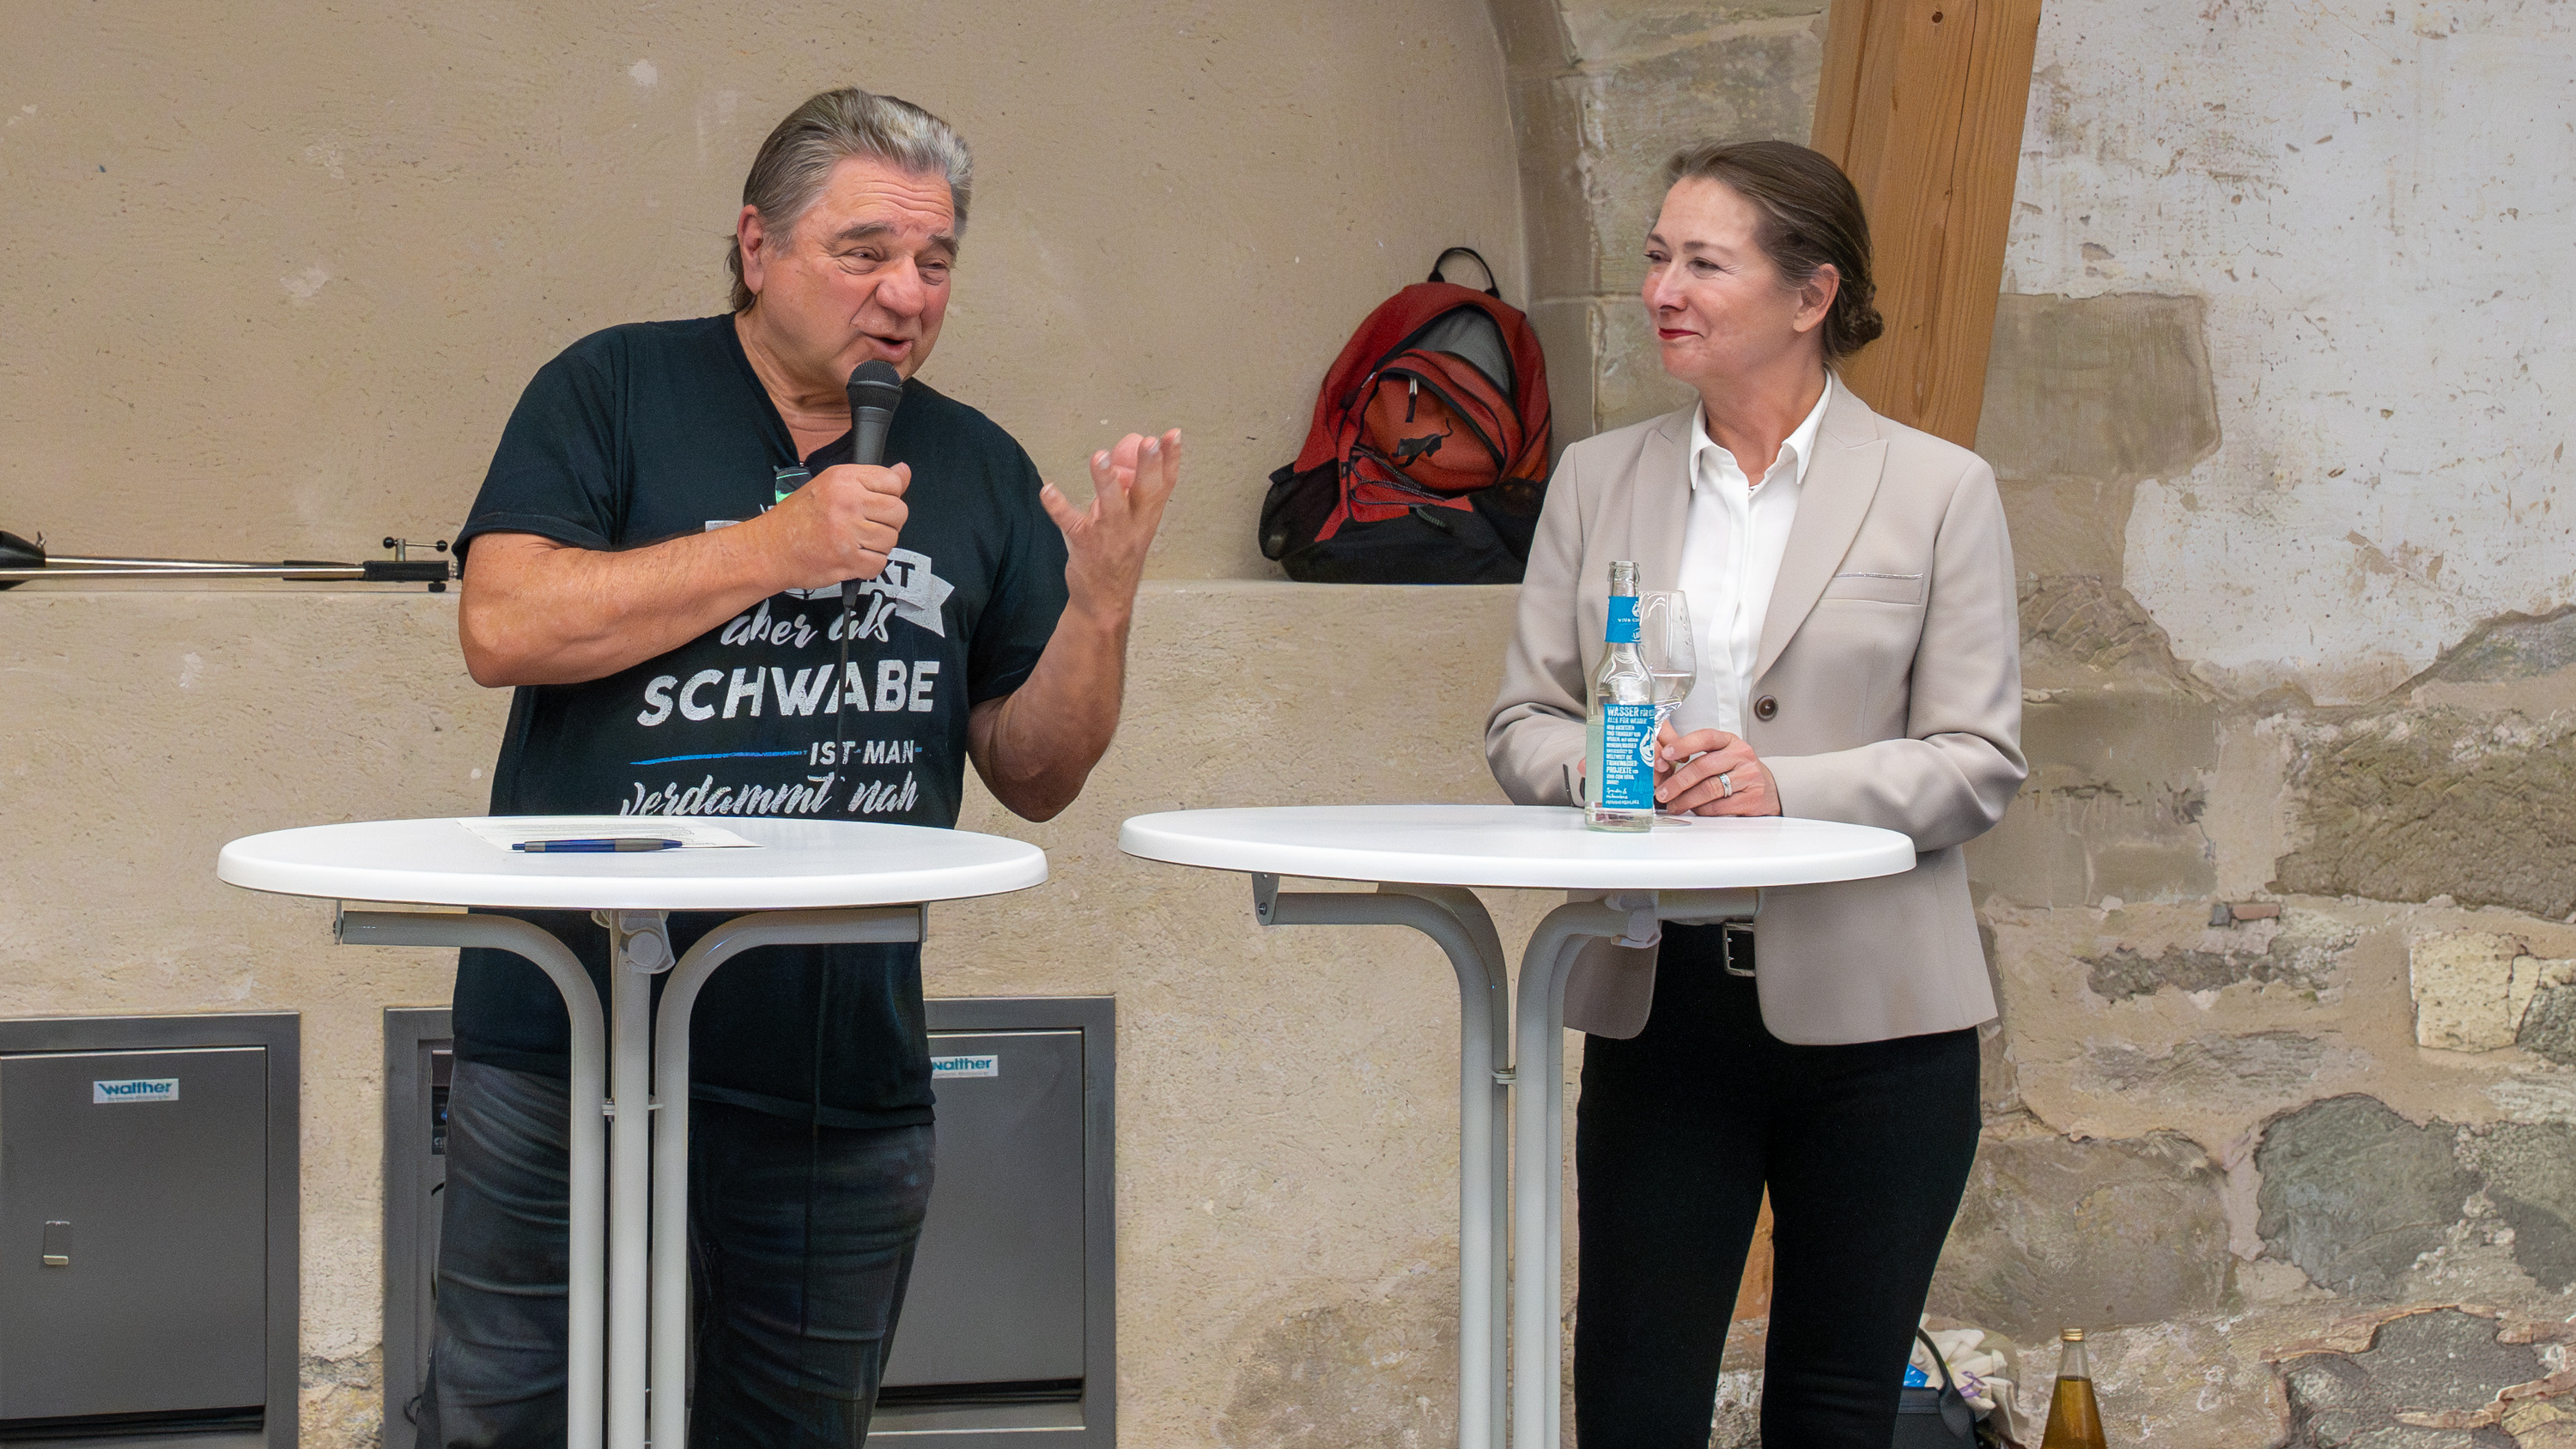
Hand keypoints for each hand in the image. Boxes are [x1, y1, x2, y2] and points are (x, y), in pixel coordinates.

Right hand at [762, 462, 911, 587]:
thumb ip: (870, 480)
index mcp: (843, 479)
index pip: (893, 481)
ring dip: (877, 545)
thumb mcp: (831, 485)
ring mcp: (848, 533)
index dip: (888, 495)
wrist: (770, 549)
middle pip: (898, 512)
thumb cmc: (798, 517)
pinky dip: (869, 564)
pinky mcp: (848, 560)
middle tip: (866, 525)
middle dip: (887, 522)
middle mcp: (847, 502)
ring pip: (891, 539)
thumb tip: (903, 471)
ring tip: (855, 541)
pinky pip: (879, 563)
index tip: (873, 504)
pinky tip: (852, 556)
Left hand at [1042, 429, 1180, 623]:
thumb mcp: (1130, 524)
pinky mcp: (1086, 545)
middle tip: (1149, 441)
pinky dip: (1059, 507)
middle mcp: (1134, 525)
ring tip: (1099, 457)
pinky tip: (1048, 490)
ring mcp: (1111, 536)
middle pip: (1146, 492)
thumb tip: (1119, 463)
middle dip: (1149, 466)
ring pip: (1111, 507)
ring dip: (1105, 482)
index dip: (1171, 460)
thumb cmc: (1117, 558)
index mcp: (1147, 517)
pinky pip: (1072, 524)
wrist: (1105, 603)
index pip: (1165, 485)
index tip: (1173, 435)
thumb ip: (1126, 494)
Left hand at [1656, 723, 1780, 816]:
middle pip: (1703, 767)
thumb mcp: (1722, 755)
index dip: (1684, 744)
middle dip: (1678, 782)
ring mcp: (1748, 777)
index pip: (1706, 737)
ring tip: (1675, 805)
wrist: (1768, 789)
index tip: (1666, 754)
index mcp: (1730, 742)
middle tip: (1663, 792)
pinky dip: (1702, 810)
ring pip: (1709, 788)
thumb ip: (1698, 757)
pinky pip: (1718, 806)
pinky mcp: (1751, 798)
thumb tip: (1665, 767)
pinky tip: (1695, 810)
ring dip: (1686, 800)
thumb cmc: (1738, 771)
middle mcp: (1741, 756)